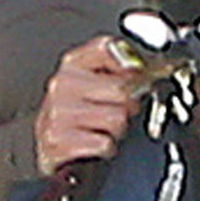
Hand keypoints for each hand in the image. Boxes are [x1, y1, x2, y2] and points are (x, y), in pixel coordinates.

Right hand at [34, 35, 141, 174]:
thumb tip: (148, 68)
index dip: (130, 65)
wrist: (51, 152)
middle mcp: (62, 84)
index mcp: (72, 64)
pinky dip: (106, 149)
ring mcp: (58, 112)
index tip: (135, 77)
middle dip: (128, 106)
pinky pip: (105, 144)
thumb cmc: (78, 117)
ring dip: (117, 130)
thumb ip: (119, 69)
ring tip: (102, 129)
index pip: (107, 48)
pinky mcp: (58, 141)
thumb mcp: (93, 85)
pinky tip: (94, 144)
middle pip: (122, 88)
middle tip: (118, 111)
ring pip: (117, 119)